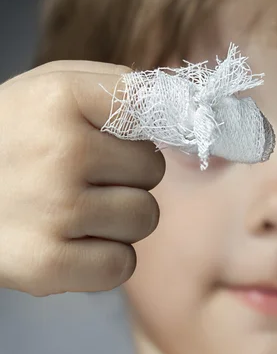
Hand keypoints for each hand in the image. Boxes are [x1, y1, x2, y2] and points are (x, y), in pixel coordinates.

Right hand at [0, 60, 164, 294]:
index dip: (140, 128)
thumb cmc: (9, 138)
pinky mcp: (46, 264)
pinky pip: (123, 264)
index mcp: (61, 98)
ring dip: (118, 217)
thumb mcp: (48, 90)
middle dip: (127, 174)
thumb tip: (181, 105)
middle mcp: (61, 152)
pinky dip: (105, 258)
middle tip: (84, 176)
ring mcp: (54, 211)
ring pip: (145, 217)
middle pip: (154, 169)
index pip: (153, 109)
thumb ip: (113, 89)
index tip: (124, 136)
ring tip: (73, 209)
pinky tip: (72, 242)